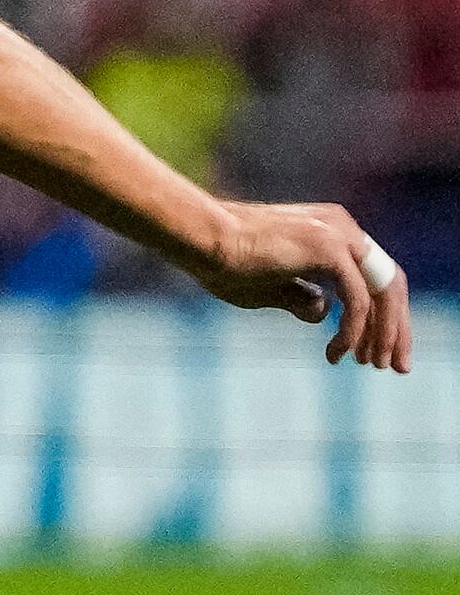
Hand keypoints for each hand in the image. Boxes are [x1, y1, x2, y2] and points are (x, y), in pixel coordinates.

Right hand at [190, 201, 412, 370]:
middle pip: (389, 285)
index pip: (374, 278)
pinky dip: (354, 330)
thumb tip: (323, 313)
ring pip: (382, 293)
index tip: (371, 353)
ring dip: (383, 334)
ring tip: (372, 365)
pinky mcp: (329, 249)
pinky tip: (338, 351)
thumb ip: (300, 298)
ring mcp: (339, 235)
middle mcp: (343, 228)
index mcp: (331, 231)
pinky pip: (357, 300)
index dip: (381, 318)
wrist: (200, 240)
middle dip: (394, 330)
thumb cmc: (224, 262)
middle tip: (393, 367)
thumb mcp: (270, 289)